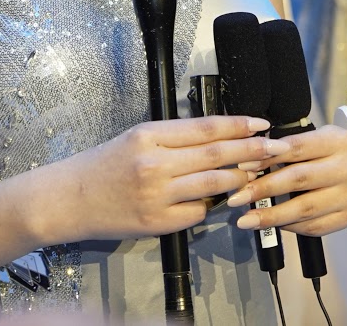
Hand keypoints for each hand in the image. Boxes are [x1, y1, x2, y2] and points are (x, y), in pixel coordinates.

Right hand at [38, 115, 290, 244]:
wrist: (71, 198)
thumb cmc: (103, 165)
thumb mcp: (137, 138)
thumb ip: (175, 138)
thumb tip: (219, 139)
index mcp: (149, 136)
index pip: (205, 128)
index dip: (238, 125)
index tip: (260, 123)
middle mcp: (155, 164)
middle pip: (216, 155)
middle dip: (250, 150)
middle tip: (274, 147)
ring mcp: (157, 195)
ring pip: (213, 185)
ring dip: (240, 178)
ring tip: (258, 172)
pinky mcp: (158, 222)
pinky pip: (197, 212)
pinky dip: (213, 205)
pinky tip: (223, 199)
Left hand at [221, 123, 346, 236]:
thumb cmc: (328, 151)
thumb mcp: (312, 139)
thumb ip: (285, 148)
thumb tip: (248, 163)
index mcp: (337, 141)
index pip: (297, 148)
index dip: (267, 157)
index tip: (242, 167)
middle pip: (299, 179)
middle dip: (263, 189)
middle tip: (237, 198)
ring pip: (304, 209)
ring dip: (271, 216)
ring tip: (246, 219)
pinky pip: (314, 226)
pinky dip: (289, 227)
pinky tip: (272, 225)